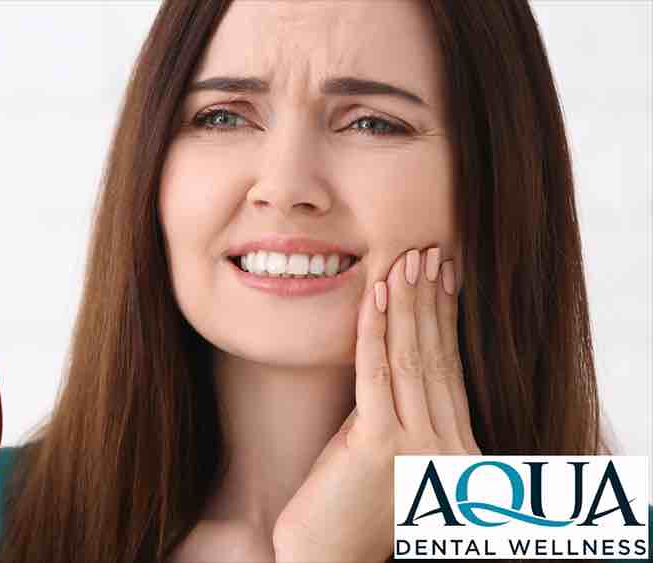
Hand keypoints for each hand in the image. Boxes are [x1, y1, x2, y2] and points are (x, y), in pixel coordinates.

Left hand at [271, 247, 480, 561]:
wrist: (327, 557)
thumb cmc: (346, 504)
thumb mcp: (378, 448)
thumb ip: (391, 407)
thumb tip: (387, 352)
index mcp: (457, 449)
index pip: (451, 369)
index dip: (445, 319)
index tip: (441, 275)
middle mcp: (450, 448)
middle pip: (438, 357)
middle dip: (431, 299)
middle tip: (430, 251)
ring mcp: (420, 448)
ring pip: (413, 359)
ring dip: (407, 303)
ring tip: (406, 260)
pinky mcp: (382, 446)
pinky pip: (378, 373)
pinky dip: (375, 329)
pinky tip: (375, 295)